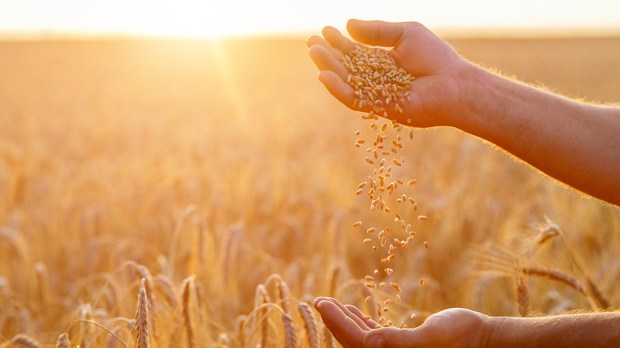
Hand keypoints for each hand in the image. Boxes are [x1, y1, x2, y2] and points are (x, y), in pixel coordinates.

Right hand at [306, 19, 470, 127]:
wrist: (454, 84)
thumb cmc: (436, 58)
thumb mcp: (406, 34)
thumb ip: (378, 31)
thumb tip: (348, 25)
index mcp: (384, 61)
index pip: (355, 52)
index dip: (339, 42)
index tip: (325, 30)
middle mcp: (378, 79)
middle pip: (346, 67)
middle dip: (328, 54)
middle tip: (311, 42)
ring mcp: (377, 94)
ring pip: (346, 82)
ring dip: (329, 68)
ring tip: (315, 53)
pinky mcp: (379, 108)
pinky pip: (354, 99)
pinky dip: (338, 89)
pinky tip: (324, 76)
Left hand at [314, 297, 489, 347]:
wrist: (484, 339)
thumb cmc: (462, 338)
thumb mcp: (430, 337)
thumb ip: (398, 341)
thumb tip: (368, 342)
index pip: (354, 342)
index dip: (335, 322)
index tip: (320, 302)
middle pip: (352, 342)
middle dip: (335, 321)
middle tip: (319, 299)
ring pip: (361, 339)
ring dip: (345, 321)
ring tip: (331, 303)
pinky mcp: (403, 347)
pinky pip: (375, 337)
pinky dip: (361, 323)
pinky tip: (354, 311)